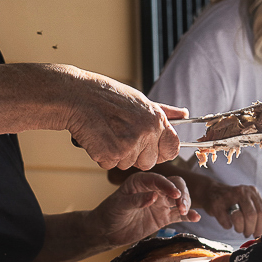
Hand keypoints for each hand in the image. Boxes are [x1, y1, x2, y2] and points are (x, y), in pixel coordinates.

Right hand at [54, 67, 183, 169]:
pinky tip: (97, 138)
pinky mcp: (112, 154)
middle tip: (119, 136)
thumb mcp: (140, 100)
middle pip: (149, 162)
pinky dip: (102, 156)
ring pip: (128, 164)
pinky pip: (110, 164)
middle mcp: (147, 132)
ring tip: (107, 133)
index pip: (172, 149)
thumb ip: (164, 111)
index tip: (149, 148)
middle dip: (135, 155)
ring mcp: (130, 145)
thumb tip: (184, 114)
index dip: (161, 152)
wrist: (78, 96)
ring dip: (116, 155)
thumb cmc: (106, 96)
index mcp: (157, 119)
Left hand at [91, 172, 197, 245]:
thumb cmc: (110, 213)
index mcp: (141, 181)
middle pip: (174, 185)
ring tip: (184, 212)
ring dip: (185, 203)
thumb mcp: (120, 206)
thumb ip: (136, 200)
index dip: (168, 185)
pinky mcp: (163, 217)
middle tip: (181, 205)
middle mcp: (153, 190)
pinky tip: (196, 217)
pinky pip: (179, 215)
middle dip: (181, 193)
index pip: (158, 179)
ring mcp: (160, 204)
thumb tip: (154, 197)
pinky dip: (188, 215)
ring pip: (179, 199)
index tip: (175, 194)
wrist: (107, 231)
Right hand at [187, 171, 261, 237]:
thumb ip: (255, 211)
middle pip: (251, 215)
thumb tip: (261, 232)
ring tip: (238, 229)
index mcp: (252, 191)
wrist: (210, 192)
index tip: (258, 234)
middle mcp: (241, 192)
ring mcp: (228, 197)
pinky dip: (228, 226)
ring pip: (239, 218)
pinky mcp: (216, 205)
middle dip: (250, 229)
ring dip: (240, 229)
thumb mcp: (246, 200)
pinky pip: (226, 222)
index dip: (260, 226)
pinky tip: (227, 223)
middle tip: (247, 233)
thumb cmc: (231, 200)